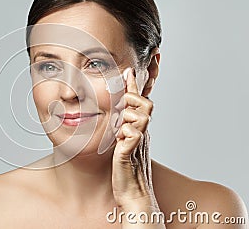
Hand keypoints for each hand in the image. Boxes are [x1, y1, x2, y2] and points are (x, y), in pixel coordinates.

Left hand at [111, 67, 156, 209]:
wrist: (134, 192)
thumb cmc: (127, 168)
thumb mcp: (124, 144)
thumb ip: (122, 128)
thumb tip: (119, 117)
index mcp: (139, 128)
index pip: (140, 103)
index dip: (135, 87)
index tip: (128, 71)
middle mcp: (142, 132)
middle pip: (145, 104)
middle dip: (132, 101)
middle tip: (121, 111)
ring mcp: (138, 142)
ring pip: (138, 116)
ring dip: (126, 119)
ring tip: (119, 131)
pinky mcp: (130, 152)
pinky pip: (131, 134)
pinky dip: (124, 134)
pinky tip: (119, 141)